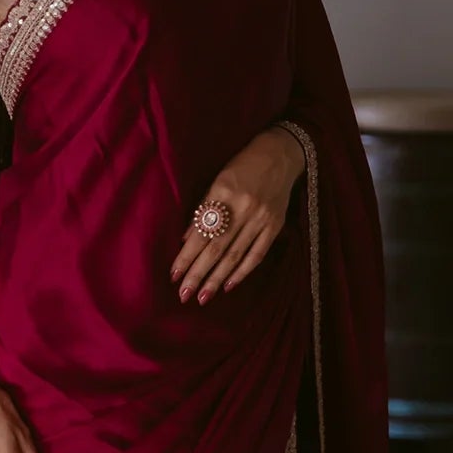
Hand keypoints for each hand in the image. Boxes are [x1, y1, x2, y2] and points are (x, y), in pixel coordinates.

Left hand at [171, 125, 305, 304]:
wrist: (280, 155)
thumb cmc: (242, 166)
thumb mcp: (217, 181)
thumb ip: (203, 210)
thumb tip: (185, 241)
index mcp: (222, 194)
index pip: (200, 233)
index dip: (186, 256)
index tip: (173, 275)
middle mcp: (242, 209)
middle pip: (216, 249)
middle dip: (198, 274)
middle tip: (183, 295)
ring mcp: (260, 219)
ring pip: (234, 256)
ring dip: (216, 279)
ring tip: (202, 297)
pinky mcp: (274, 226)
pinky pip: (256, 254)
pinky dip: (242, 272)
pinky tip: (228, 286)